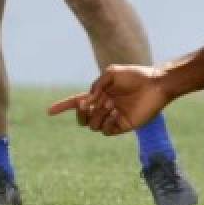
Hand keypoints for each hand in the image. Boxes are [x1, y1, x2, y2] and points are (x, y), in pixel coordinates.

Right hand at [48, 64, 171, 135]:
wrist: (155, 85)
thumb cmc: (134, 75)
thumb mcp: (111, 73)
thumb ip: (96, 86)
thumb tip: (88, 101)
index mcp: (99, 95)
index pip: (77, 103)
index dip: (62, 107)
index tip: (49, 111)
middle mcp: (104, 108)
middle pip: (82, 118)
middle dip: (81, 113)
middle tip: (90, 104)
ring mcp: (112, 118)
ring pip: (92, 125)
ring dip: (97, 115)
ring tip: (111, 103)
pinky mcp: (122, 126)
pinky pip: (106, 131)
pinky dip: (107, 122)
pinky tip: (116, 112)